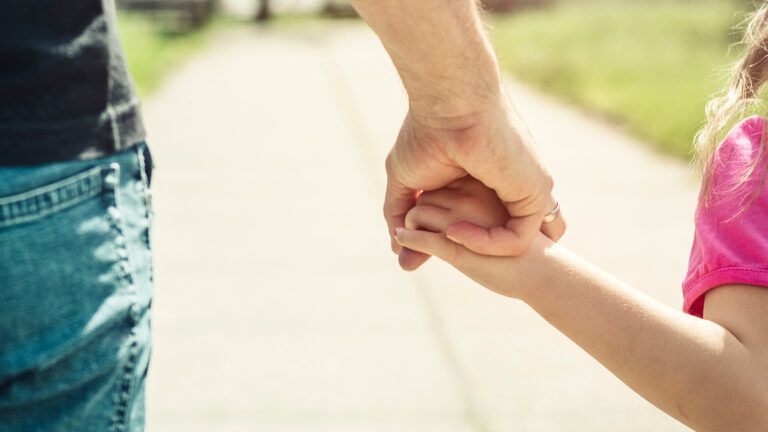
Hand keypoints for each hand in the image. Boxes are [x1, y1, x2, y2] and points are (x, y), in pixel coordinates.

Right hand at [384, 100, 565, 270]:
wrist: (448, 105)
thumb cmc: (424, 134)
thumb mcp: (406, 181)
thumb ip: (400, 214)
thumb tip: (397, 249)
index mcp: (486, 184)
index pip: (485, 226)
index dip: (461, 242)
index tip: (424, 245)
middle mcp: (510, 188)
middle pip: (505, 239)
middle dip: (478, 254)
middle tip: (440, 251)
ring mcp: (526, 191)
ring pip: (513, 244)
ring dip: (476, 251)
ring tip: (447, 237)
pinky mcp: (534, 193)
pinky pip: (517, 240)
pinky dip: (485, 245)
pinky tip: (456, 232)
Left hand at [397, 175, 553, 297]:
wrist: (542, 270)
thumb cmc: (523, 243)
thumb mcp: (500, 213)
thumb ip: (474, 206)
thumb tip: (446, 204)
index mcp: (483, 183)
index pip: (443, 181)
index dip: (435, 197)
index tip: (435, 212)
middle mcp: (471, 196)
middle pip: (428, 194)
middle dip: (422, 211)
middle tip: (421, 226)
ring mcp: (463, 219)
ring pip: (418, 212)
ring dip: (413, 225)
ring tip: (413, 237)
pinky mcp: (455, 245)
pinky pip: (423, 239)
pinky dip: (410, 240)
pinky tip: (402, 241)